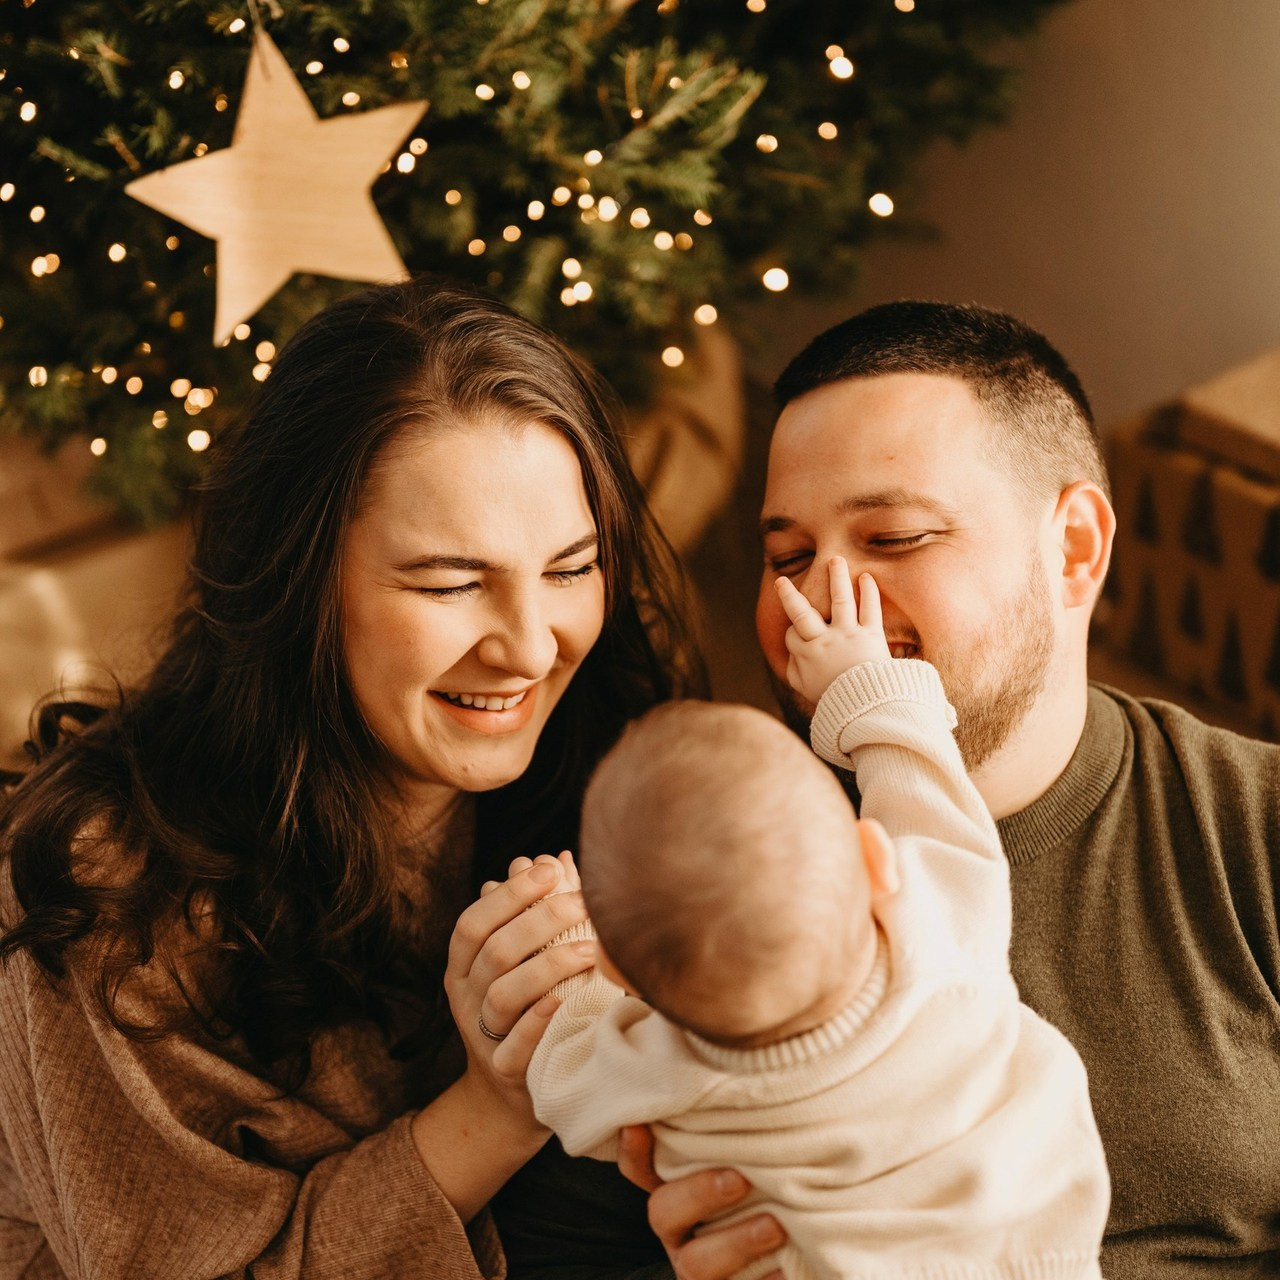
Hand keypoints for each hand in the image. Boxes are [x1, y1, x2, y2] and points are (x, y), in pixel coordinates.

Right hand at [445, 853, 594, 1128]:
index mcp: (462, 966)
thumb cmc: (524, 1009)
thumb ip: (532, 913)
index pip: (474, 921)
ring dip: (549, 965)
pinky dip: (538, 1020)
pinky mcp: (505, 1072)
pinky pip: (515, 1045)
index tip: (549, 870)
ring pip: (502, 994)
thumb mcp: (521, 961)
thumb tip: (554, 858)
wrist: (511, 1092)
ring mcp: (481, 1036)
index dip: (510, 893)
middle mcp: (465, 998)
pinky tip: (566, 999)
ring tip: (592, 948)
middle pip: (494, 951)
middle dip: (540, 920)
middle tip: (584, 902)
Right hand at [618, 1126, 784, 1279]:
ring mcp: (699, 1268)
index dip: (633, 1151)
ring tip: (775, 1224)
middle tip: (740, 1179)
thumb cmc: (766, 1187)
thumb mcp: (745, 1156)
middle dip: (698, 1194)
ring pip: (694, 1264)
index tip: (640, 1125)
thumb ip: (733, 1131)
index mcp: (675, 1192)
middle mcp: (680, 1231)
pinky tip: (785, 1267)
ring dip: (735, 1242)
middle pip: (662, 1213)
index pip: (640, 1169)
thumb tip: (747, 1074)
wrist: (790, 1247)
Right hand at [775, 558, 891, 704]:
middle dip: (789, 595)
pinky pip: (870, 609)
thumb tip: (792, 658)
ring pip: (839, 600)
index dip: (793, 635)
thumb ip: (796, 672)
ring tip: (836, 560)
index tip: (799, 638)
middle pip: (801, 612)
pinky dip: (869, 592)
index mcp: (806, 655)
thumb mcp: (807, 690)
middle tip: (782, 581)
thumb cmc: (837, 703)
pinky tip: (866, 577)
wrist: (866, 709)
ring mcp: (847, 635)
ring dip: (836, 577)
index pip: (792, 636)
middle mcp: (823, 641)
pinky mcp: (871, 635)